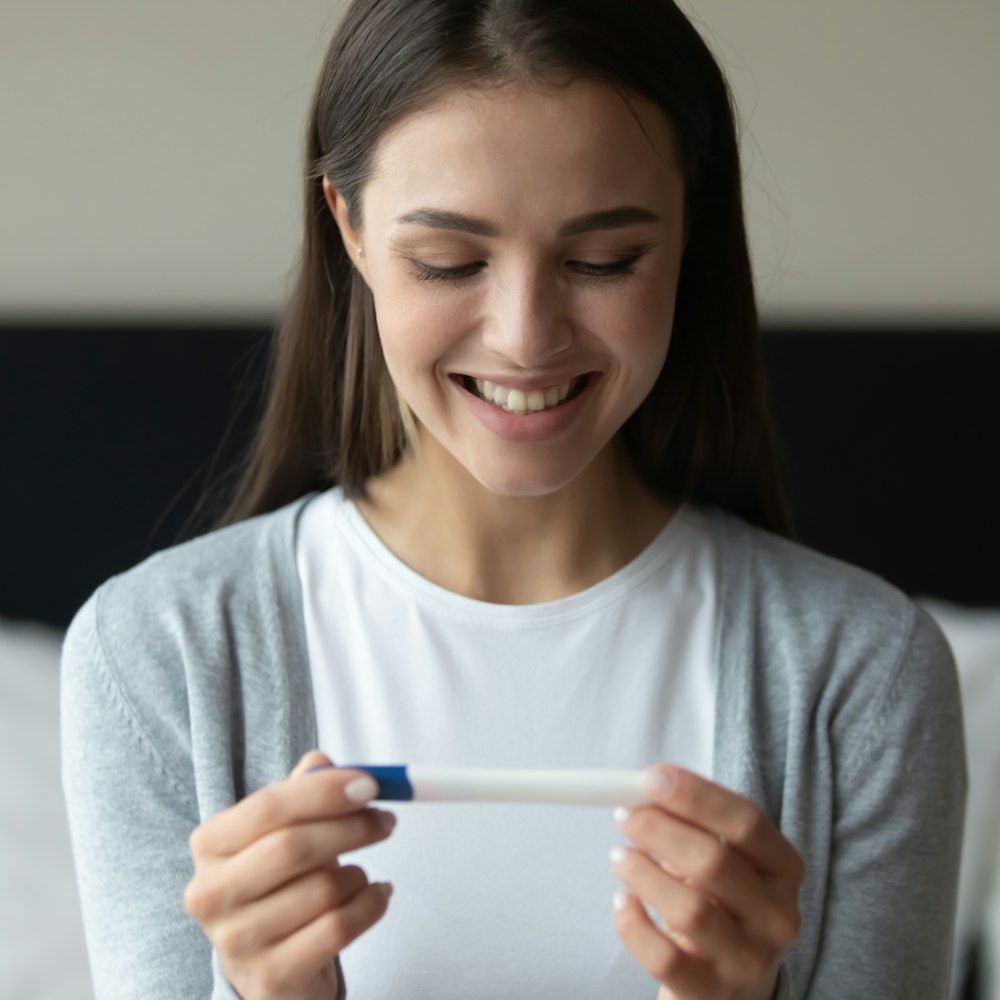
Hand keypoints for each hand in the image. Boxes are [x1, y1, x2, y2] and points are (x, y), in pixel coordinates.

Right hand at [184, 750, 394, 999]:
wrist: (271, 965)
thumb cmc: (280, 883)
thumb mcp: (282, 832)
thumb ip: (301, 792)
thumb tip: (324, 763)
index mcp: (209, 844)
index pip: (269, 806)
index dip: (325, 792)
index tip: (371, 784)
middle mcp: (211, 894)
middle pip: (293, 847)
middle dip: (352, 828)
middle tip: (386, 821)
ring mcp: (236, 941)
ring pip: (322, 890)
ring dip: (358, 874)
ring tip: (360, 873)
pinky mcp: (270, 976)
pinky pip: (338, 929)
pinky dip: (370, 906)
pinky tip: (375, 896)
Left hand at [611, 765, 802, 999]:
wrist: (730, 983)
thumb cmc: (719, 901)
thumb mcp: (719, 858)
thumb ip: (692, 821)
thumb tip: (646, 786)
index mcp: (784, 869)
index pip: (747, 822)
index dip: (695, 796)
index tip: (650, 778)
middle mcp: (778, 917)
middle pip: (715, 861)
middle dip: (660, 830)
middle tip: (624, 816)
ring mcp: (750, 962)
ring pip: (689, 910)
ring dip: (643, 874)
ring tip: (619, 857)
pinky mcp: (714, 995)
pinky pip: (664, 959)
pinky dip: (633, 926)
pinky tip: (622, 903)